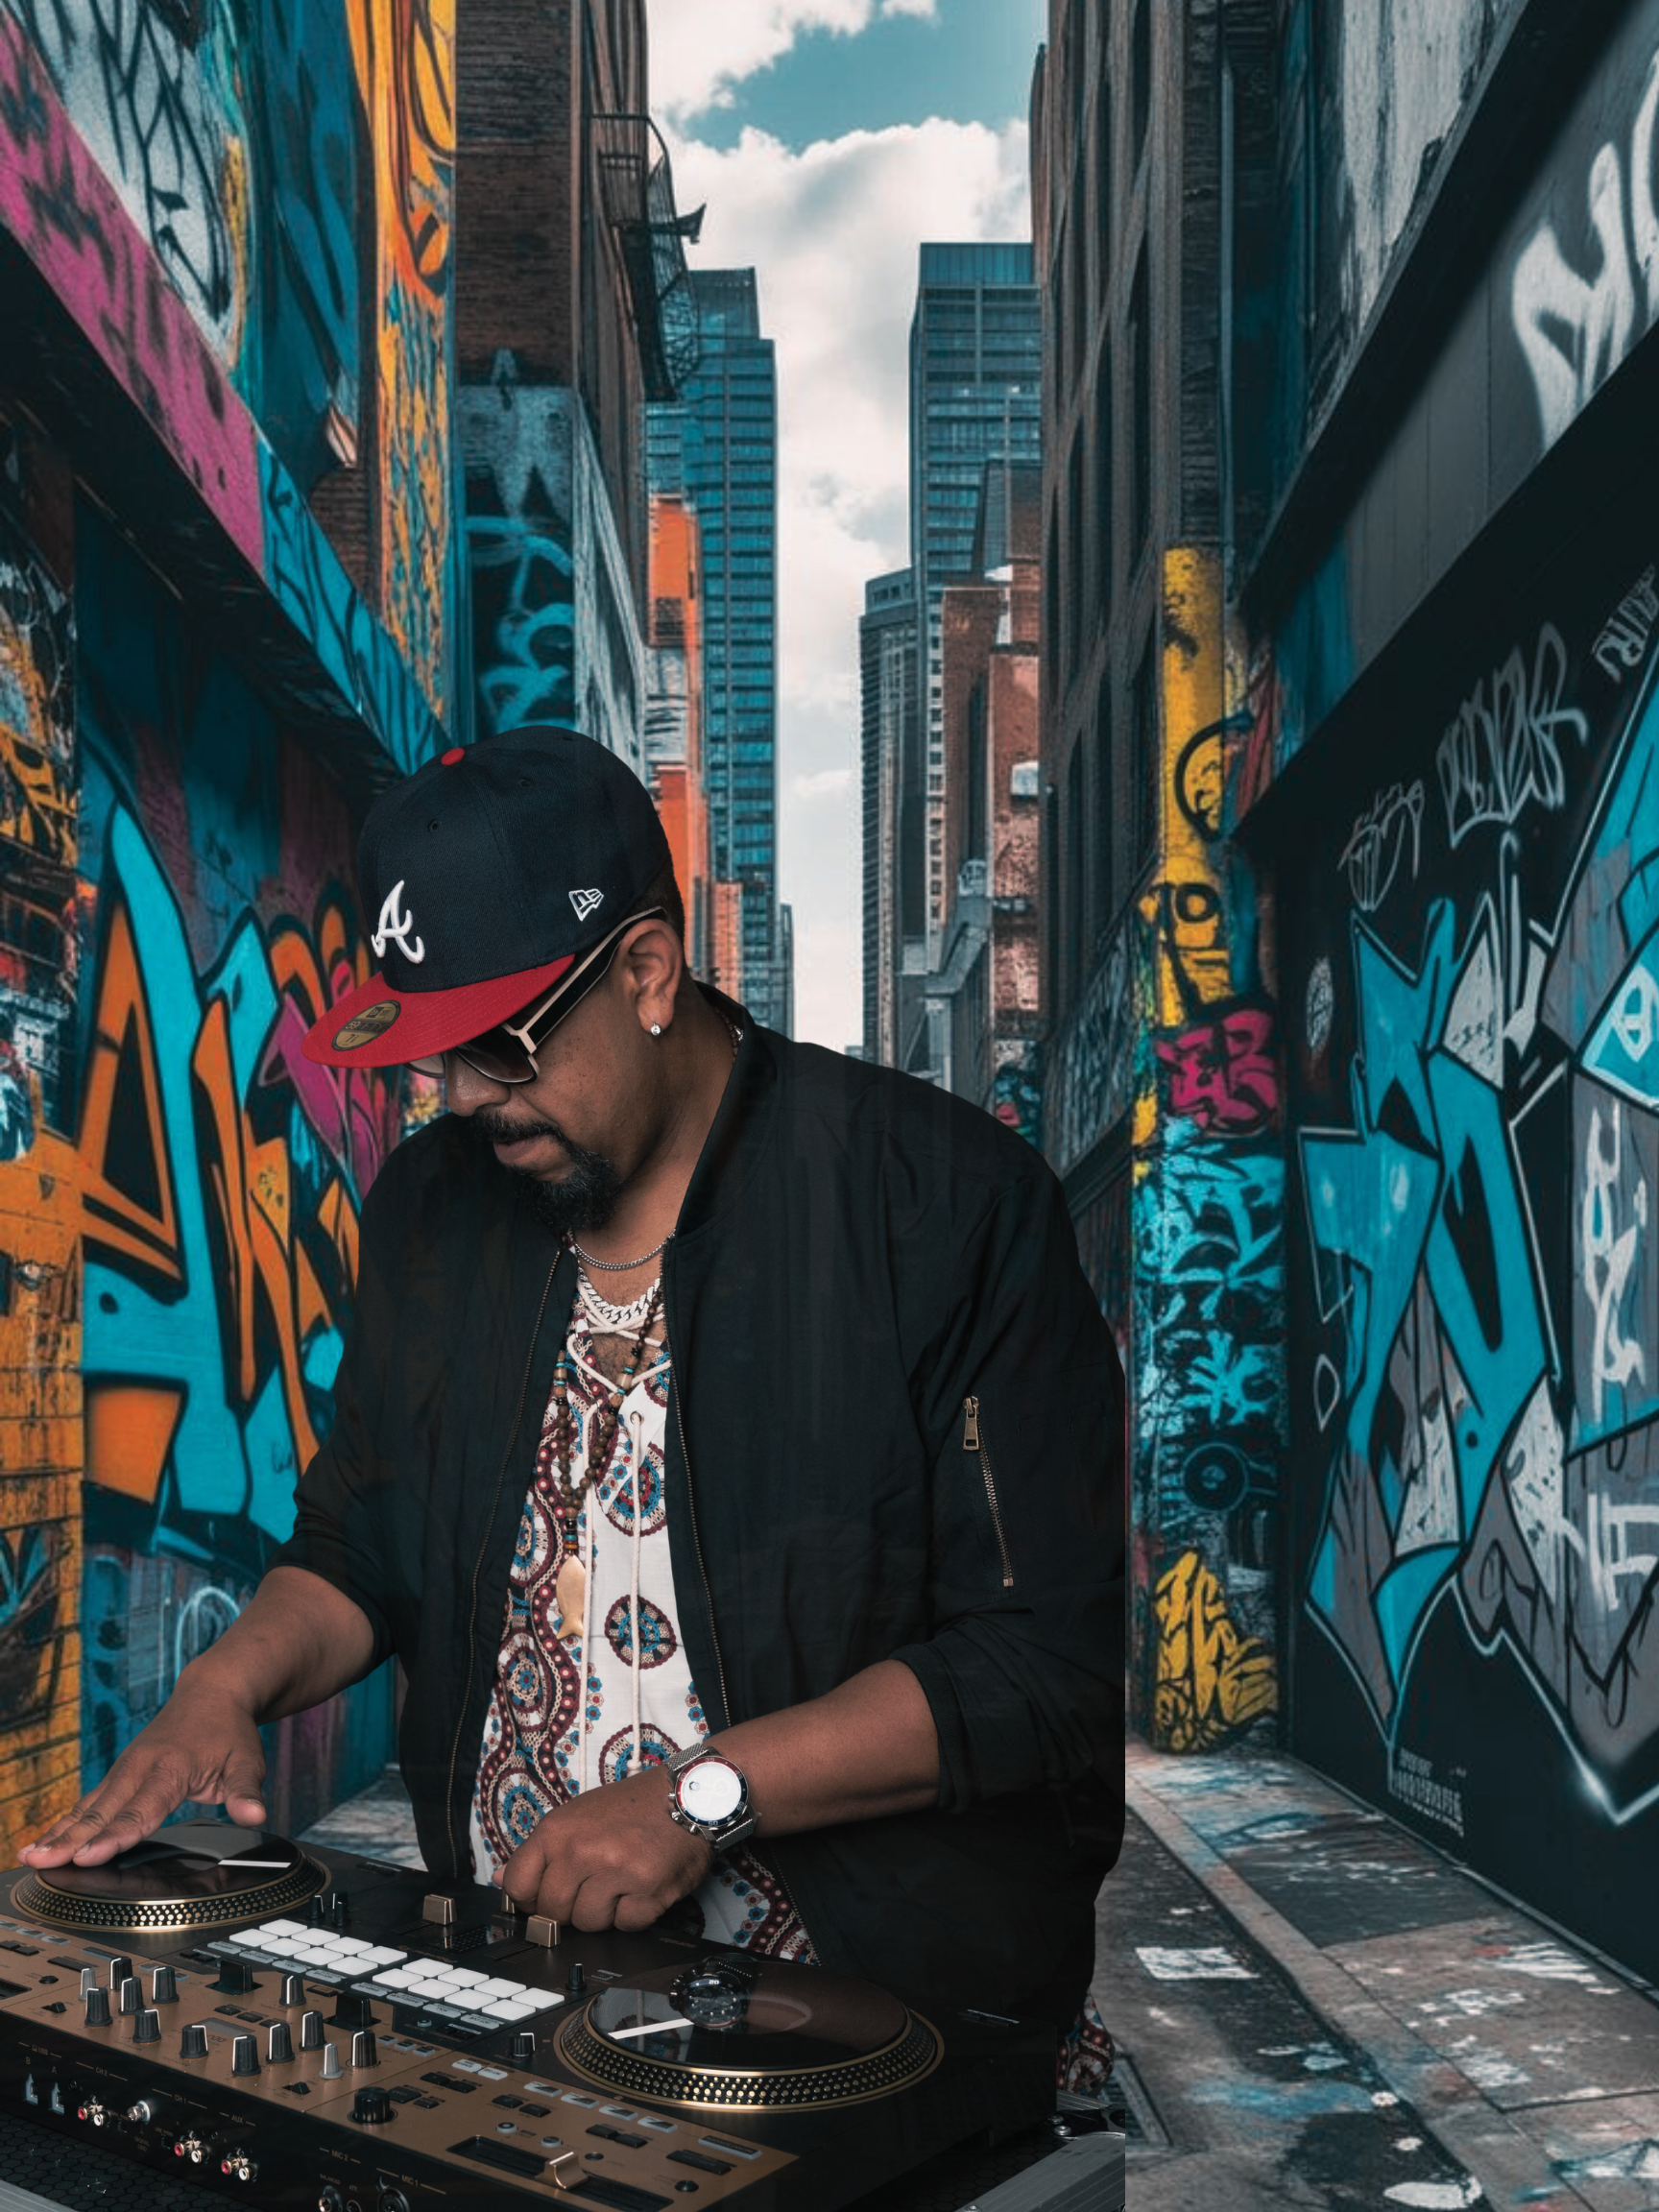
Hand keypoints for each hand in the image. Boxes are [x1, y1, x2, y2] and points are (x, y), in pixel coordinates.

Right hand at [18, 1685, 267, 1868]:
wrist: (213, 1692)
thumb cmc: (229, 1730)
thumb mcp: (247, 1759)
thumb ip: (246, 1791)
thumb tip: (255, 1816)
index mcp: (171, 1767)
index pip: (141, 1810)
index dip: (115, 1836)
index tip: (89, 1856)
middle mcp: (140, 1767)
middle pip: (104, 1810)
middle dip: (72, 1839)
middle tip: (43, 1862)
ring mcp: (125, 1769)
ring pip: (89, 1806)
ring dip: (59, 1832)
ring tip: (31, 1857)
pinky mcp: (119, 1774)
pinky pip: (89, 1802)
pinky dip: (65, 1822)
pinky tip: (44, 1843)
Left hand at [496, 1766, 710, 1931]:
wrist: (687, 1795)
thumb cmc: (630, 1807)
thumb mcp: (576, 1816)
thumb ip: (539, 1850)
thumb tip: (500, 1878)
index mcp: (557, 1830)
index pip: (517, 1886)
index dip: (529, 1898)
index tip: (544, 1896)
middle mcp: (582, 1851)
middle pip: (552, 1913)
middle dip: (570, 1907)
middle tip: (593, 1884)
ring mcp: (616, 1871)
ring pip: (588, 1923)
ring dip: (604, 1911)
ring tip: (620, 1881)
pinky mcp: (648, 1890)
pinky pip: (625, 1926)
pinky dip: (634, 1913)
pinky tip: (641, 1886)